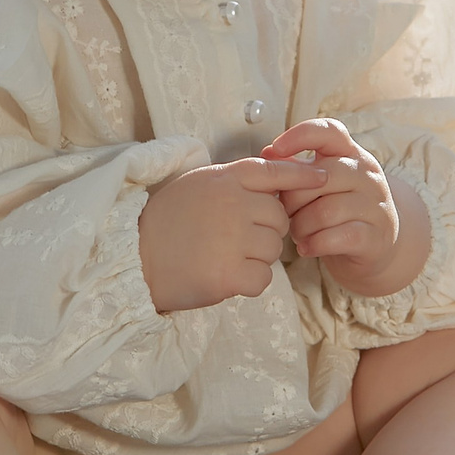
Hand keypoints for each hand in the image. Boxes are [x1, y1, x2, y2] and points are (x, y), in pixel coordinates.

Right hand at [139, 157, 325, 312]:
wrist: (133, 259)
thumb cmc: (165, 222)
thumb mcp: (197, 185)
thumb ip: (233, 182)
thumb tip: (273, 187)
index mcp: (225, 178)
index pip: (274, 171)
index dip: (301, 175)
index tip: (321, 179)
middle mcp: (233, 203)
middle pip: (279, 220)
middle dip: (265, 233)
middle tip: (233, 240)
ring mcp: (232, 238)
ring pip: (273, 251)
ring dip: (256, 259)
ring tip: (220, 256)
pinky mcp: (229, 273)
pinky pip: (262, 279)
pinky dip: (247, 283)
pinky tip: (221, 276)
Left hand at [260, 119, 426, 296]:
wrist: (377, 243)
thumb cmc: (340, 209)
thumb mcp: (320, 183)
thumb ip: (295, 168)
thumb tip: (268, 153)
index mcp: (351, 154)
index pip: (329, 131)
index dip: (300, 136)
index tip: (277, 148)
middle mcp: (366, 175)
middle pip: (318, 178)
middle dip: (292, 200)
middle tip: (287, 214)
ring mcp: (374, 205)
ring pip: (324, 212)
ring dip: (301, 227)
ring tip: (298, 233)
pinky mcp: (374, 236)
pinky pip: (335, 238)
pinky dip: (314, 244)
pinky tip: (307, 247)